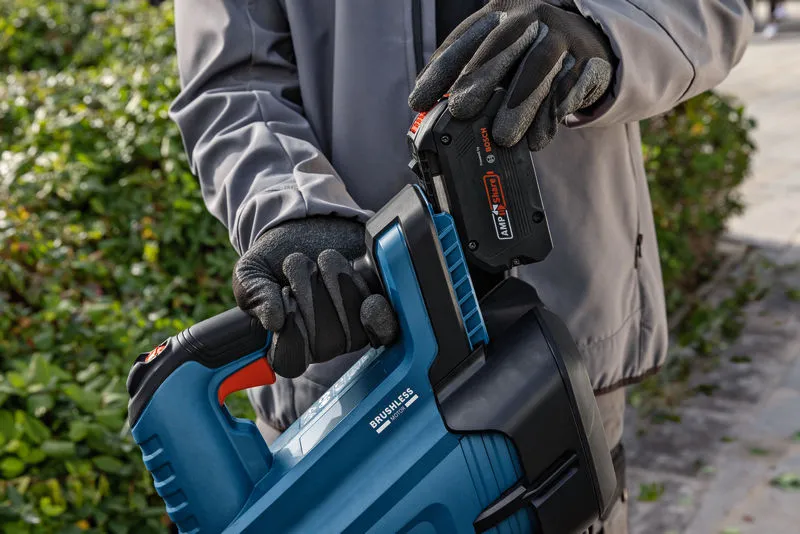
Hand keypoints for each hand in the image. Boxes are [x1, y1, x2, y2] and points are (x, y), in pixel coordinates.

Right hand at [233, 217, 397, 377]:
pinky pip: (382, 327)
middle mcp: (319, 347)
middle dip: (311, 293)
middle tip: (301, 264)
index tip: (285, 294)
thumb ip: (254, 295)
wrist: (309, 229)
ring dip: (337, 284)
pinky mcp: (374, 315)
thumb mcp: (251, 273)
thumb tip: (274, 321)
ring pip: (351, 328)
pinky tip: (370, 298)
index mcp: (286, 345)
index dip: (290, 329)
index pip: (290, 361)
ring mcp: (350, 333)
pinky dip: (375, 309)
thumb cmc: (276, 259)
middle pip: (324, 345)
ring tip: (325, 261)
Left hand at [409, 0, 613, 150]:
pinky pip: (568, 89)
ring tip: (502, 137)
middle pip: (503, 44)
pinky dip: (550, 118)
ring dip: (518, 105)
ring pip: (538, 68)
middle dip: (479, 78)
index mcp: (500, 14)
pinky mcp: (587, 60)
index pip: (464, 39)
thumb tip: (426, 109)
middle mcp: (531, 17)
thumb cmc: (529, 53)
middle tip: (460, 109)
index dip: (440, 70)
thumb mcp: (498, 53)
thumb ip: (466, 72)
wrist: (591, 42)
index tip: (419, 101)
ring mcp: (562, 36)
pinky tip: (536, 140)